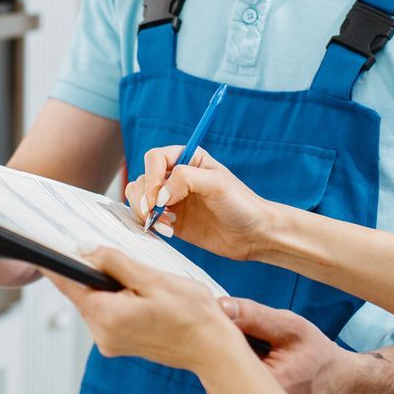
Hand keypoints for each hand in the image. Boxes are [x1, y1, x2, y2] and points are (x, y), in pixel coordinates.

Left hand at [47, 248, 248, 373]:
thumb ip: (115, 263)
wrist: (213, 349)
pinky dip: (114, 298)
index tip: (43, 245)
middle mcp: (102, 334)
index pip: (67, 284)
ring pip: (94, 302)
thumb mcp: (153, 279)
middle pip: (81, 292)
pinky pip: (106, 314)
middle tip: (102, 248)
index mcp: (107, 316)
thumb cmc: (193, 315)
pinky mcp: (118, 344)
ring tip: (132, 273)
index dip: (55, 262)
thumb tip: (85, 249)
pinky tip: (136, 291)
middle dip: (89, 270)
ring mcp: (109, 343)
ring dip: (105, 284)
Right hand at [125, 145, 273, 260]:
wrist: (253, 234)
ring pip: (139, 198)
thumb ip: (185, 179)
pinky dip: (149, 224)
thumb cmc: (241, 204)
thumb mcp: (217, 183)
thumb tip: (159, 194)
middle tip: (156, 213)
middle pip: (143, 178)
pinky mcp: (171, 220)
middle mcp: (177, 177)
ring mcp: (172, 199)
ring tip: (163, 224)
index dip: (151, 176)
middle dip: (144, 196)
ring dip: (144, 211)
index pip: (155, 158)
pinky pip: (147, 218)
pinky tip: (168, 231)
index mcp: (188, 158)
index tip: (157, 197)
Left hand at [223, 298, 354, 393]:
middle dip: (221, 345)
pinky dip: (227, 370)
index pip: (215, 355)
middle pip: (209, 367)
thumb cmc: (316, 355)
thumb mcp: (290, 327)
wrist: (334, 385)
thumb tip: (219, 305)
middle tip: (249, 336)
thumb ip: (253, 315)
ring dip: (224, 358)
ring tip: (253, 349)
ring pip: (211, 376)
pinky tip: (249, 362)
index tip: (235, 321)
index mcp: (261, 388)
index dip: (219, 332)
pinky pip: (218, 386)